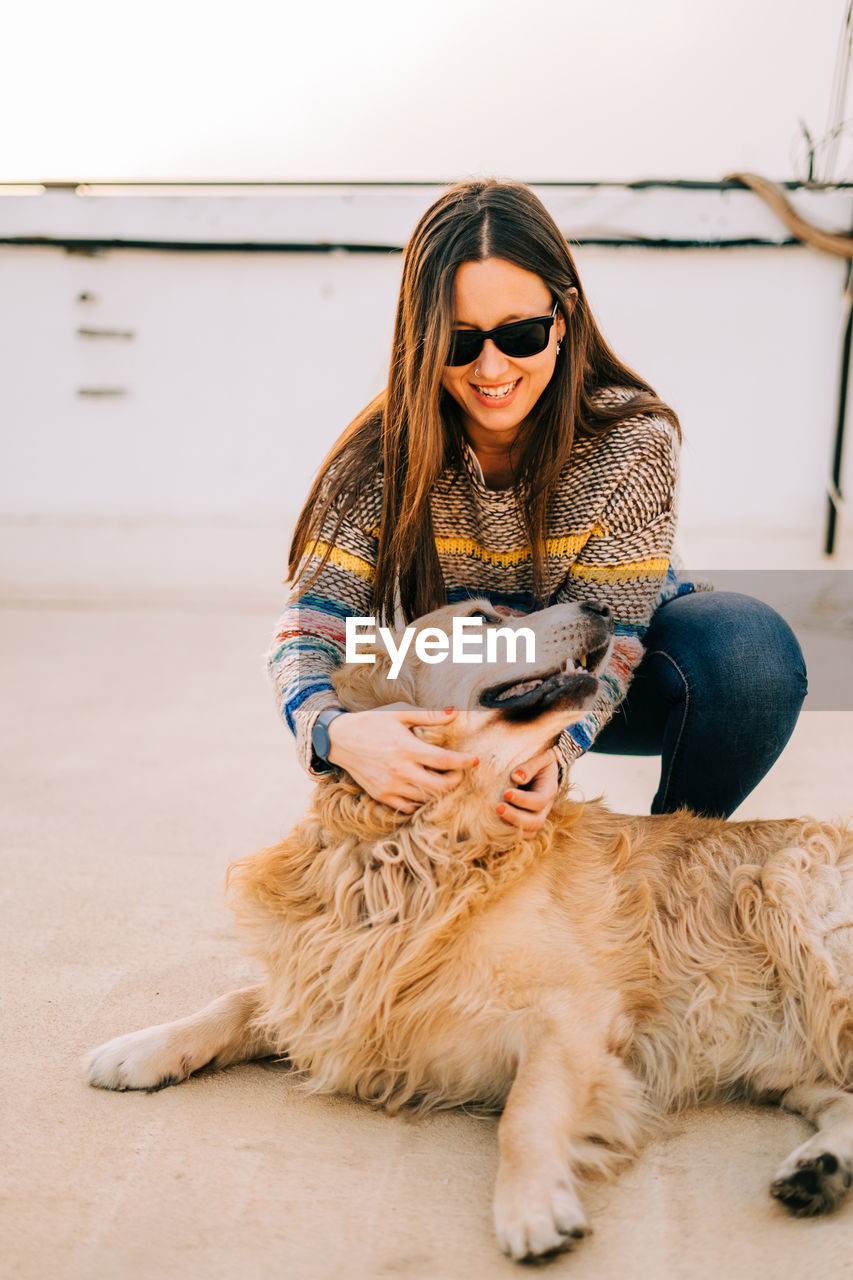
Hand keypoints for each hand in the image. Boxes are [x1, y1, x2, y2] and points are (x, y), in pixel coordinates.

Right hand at [326, 703, 478, 811]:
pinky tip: (424, 791)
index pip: (444, 760)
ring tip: (443, 780)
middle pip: (439, 786)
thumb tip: (454, 712)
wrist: (340, 739)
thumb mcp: (399, 715)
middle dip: (456, 781)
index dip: (464, 762)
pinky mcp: (381, 796)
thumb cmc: (371, 723)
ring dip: (439, 792)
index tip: (475, 760)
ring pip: (426, 799)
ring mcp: (390, 786)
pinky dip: (421, 802)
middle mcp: (399, 770)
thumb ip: (429, 716)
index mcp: (406, 748)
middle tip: (459, 772)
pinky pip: (408, 807)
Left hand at [497, 749, 558, 838]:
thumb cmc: (540, 762)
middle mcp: (545, 808)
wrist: (545, 770)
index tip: (506, 793)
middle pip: (535, 822)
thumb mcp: (540, 758)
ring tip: (495, 817)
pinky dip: (511, 835)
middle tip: (498, 808)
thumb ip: (529, 766)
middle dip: (515, 817)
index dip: (523, 800)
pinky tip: (496, 826)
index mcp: (548, 791)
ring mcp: (538, 817)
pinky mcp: (528, 822)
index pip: (539, 801)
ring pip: (529, 832)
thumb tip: (516, 777)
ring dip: (512, 828)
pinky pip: (523, 836)